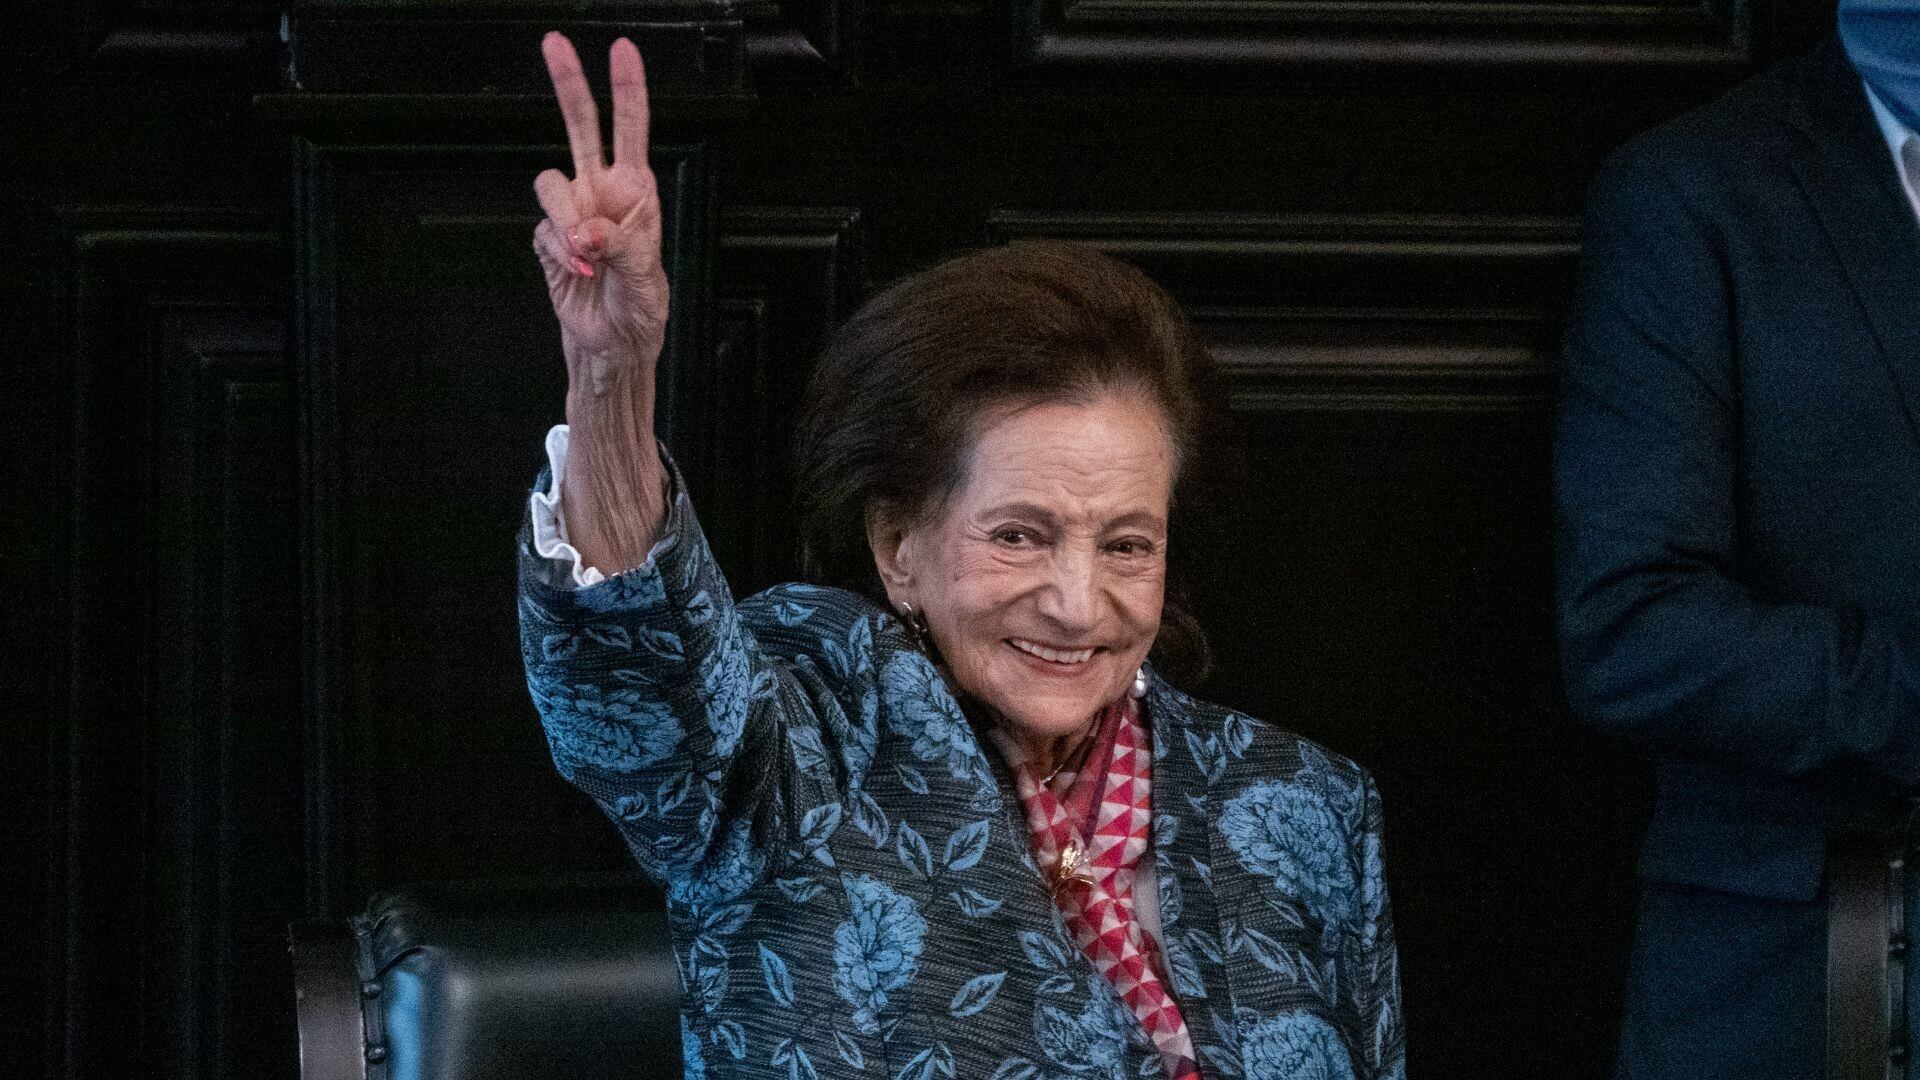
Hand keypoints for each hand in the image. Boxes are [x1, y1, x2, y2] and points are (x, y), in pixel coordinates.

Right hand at [533, 32, 670, 396]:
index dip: (627, 88)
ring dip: (566, 219)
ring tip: (588, 258)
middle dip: (569, 84)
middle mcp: (603, 193)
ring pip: (550, 185)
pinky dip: (559, 254)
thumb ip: (620, 248)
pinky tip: (578, 274)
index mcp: (638, 193)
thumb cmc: (641, 313)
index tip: (621, 49)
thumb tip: (587, 231)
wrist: (612, 348)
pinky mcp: (549, 238)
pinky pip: (542, 230)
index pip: (631, 130)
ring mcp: (573, 214)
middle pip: (580, 128)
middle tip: (554, 44)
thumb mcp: (646, 282)